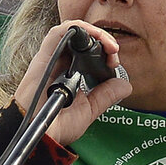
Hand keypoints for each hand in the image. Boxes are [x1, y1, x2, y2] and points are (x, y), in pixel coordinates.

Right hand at [13, 20, 132, 146]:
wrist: (40, 136)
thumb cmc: (56, 126)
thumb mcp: (89, 109)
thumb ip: (106, 96)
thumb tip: (125, 85)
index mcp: (68, 72)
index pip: (86, 50)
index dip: (104, 50)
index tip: (114, 63)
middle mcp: (58, 62)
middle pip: (80, 38)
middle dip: (102, 39)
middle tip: (114, 52)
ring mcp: (50, 58)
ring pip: (70, 31)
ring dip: (93, 32)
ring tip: (107, 44)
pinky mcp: (43, 57)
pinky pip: (57, 33)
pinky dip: (76, 28)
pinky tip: (92, 35)